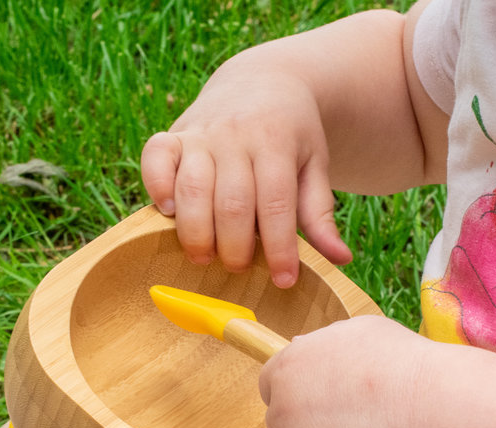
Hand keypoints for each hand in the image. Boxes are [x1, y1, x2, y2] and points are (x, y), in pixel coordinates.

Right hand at [141, 50, 351, 287]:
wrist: (264, 79)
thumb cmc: (292, 136)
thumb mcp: (315, 166)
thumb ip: (320, 213)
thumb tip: (340, 259)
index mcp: (276, 143)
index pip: (276, 204)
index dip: (279, 247)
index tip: (284, 280)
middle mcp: (236, 135)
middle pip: (232, 202)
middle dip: (235, 246)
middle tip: (238, 268)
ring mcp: (202, 133)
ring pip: (192, 188)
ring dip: (196, 231)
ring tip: (205, 257)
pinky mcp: (174, 134)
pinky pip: (155, 157)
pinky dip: (156, 186)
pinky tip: (167, 211)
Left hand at [258, 315, 430, 427]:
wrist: (429, 412)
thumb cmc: (399, 364)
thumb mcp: (354, 333)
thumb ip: (320, 346)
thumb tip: (303, 349)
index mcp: (286, 371)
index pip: (270, 383)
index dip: (294, 388)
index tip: (316, 395)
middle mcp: (283, 412)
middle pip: (284, 420)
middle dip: (309, 420)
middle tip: (351, 417)